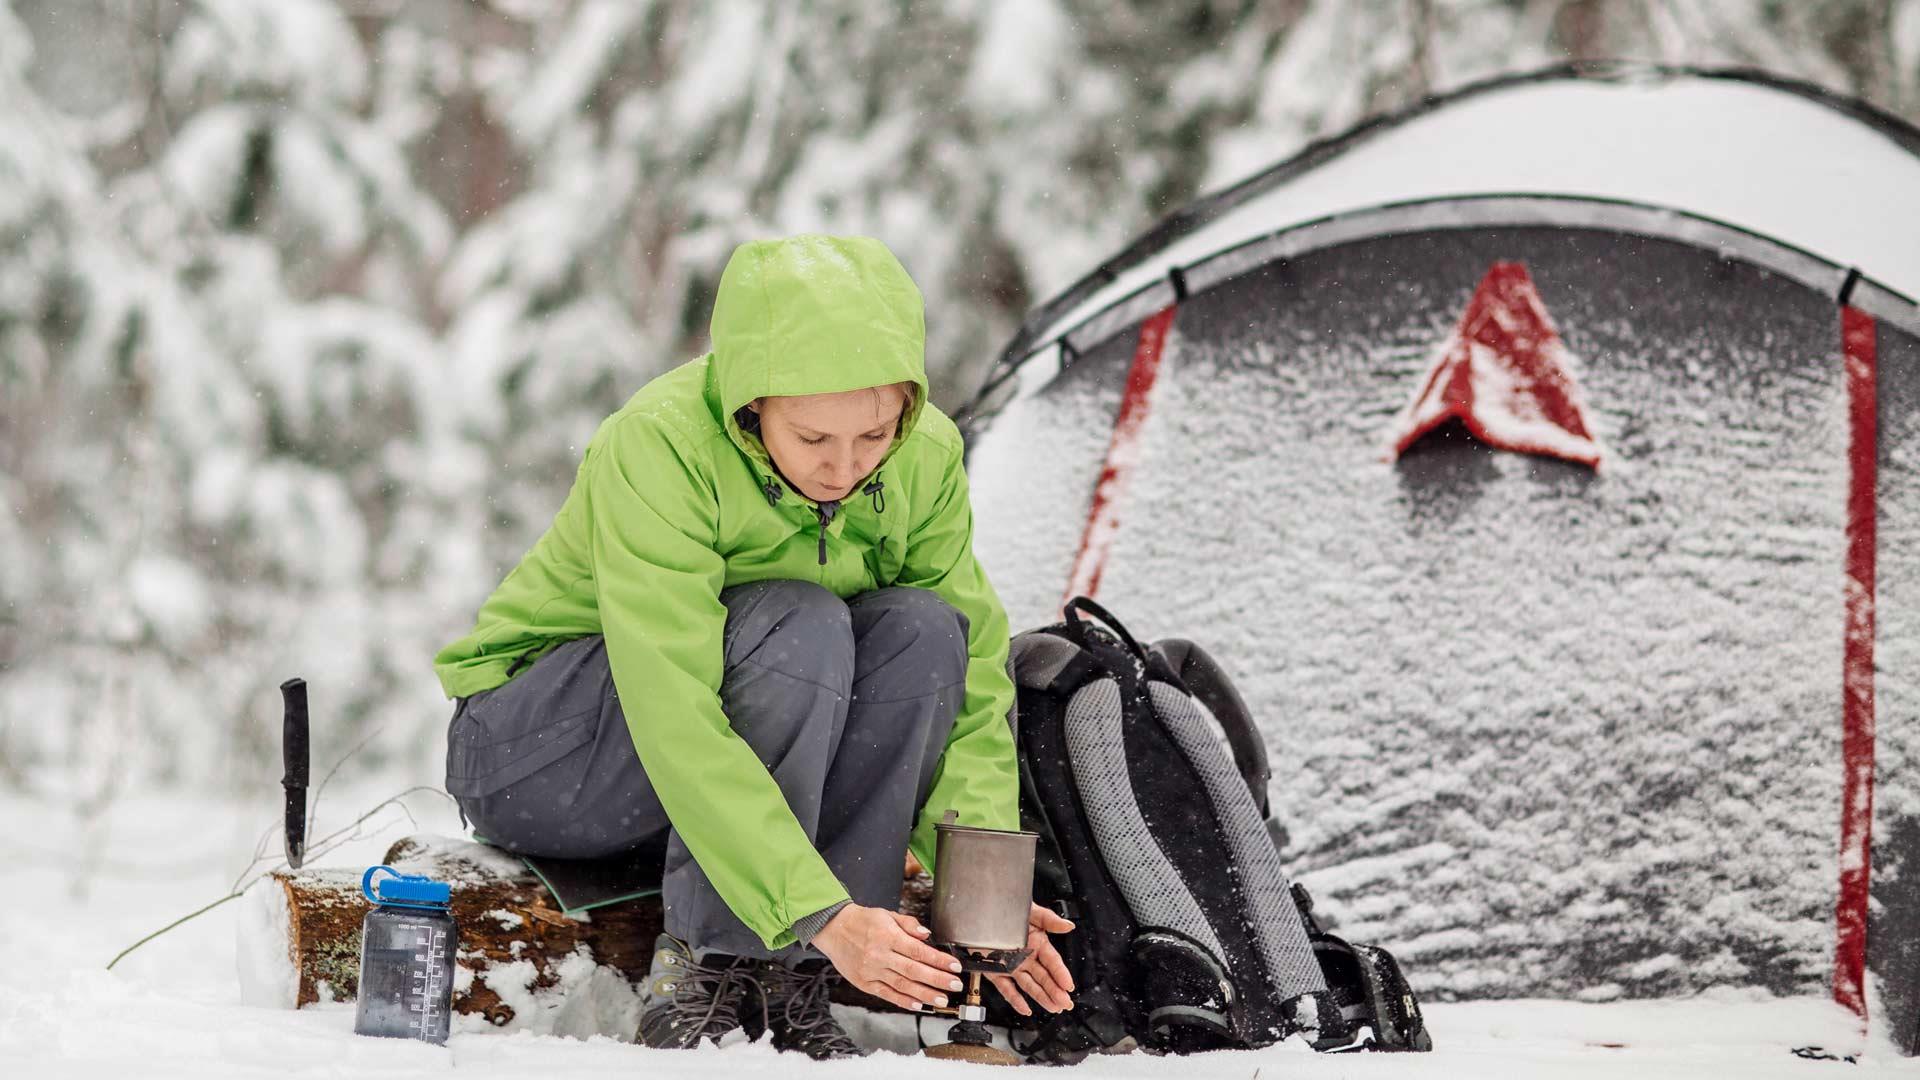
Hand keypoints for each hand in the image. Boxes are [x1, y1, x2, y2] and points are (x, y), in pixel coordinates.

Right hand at [810, 903, 965, 1012]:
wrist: (833, 929)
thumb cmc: (862, 921)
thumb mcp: (887, 914)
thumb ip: (909, 924)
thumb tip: (927, 935)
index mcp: (887, 936)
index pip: (918, 951)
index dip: (939, 960)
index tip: (954, 966)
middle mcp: (879, 955)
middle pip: (913, 970)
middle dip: (937, 979)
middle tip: (954, 985)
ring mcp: (871, 971)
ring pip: (902, 985)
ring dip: (924, 994)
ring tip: (941, 1000)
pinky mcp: (864, 983)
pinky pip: (886, 994)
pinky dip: (903, 1001)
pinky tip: (917, 1005)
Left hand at [985, 903, 1075, 1015]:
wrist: (976, 909)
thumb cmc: (1004, 906)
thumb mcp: (1029, 910)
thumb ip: (1048, 919)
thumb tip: (1068, 926)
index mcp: (1036, 941)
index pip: (1052, 961)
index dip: (1061, 974)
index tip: (1068, 985)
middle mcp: (1026, 956)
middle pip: (1044, 977)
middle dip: (1055, 991)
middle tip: (1065, 1003)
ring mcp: (1011, 965)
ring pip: (1029, 985)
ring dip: (1041, 997)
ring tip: (1053, 1007)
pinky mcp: (994, 971)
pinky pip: (1006, 988)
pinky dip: (1015, 1000)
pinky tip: (1025, 1009)